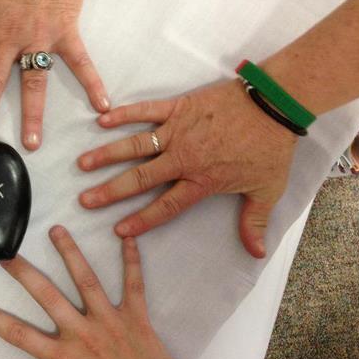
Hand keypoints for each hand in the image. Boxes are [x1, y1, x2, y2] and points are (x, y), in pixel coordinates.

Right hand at [0, 226, 194, 358]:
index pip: (18, 334)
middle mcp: (83, 335)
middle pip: (47, 296)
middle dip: (24, 272)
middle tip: (7, 252)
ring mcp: (111, 323)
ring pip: (87, 280)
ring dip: (70, 253)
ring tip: (57, 230)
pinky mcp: (137, 318)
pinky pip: (134, 284)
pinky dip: (131, 260)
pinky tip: (127, 238)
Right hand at [77, 80, 297, 257]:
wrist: (275, 104)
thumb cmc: (270, 147)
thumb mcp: (267, 189)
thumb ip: (254, 221)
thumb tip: (255, 254)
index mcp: (201, 180)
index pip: (165, 205)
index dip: (142, 219)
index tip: (119, 230)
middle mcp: (182, 158)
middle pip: (140, 178)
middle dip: (110, 191)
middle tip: (85, 200)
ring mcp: (177, 131)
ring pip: (135, 145)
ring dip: (107, 154)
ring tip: (83, 163)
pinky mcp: (179, 108)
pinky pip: (146, 110)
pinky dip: (124, 114)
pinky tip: (103, 119)